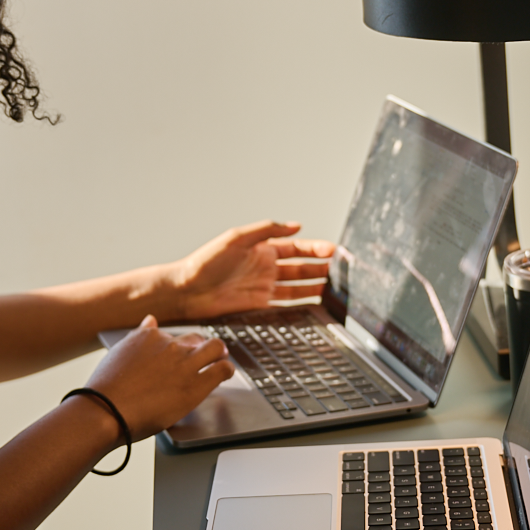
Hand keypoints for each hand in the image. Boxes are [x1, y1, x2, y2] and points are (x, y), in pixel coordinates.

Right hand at [87, 316, 233, 436]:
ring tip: (220, 362)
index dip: (179, 347)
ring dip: (219, 354)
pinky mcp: (196, 385)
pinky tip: (225, 373)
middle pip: (197, 339)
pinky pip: (222, 369)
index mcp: (149, 336)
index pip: (173, 335)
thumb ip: (139, 336)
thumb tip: (150, 320)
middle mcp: (170, 345)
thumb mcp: (120, 353)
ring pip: (216, 348)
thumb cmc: (108, 388)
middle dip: (201, 348)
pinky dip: (227, 370)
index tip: (180, 355)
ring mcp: (185, 364)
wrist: (107, 410)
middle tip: (205, 358)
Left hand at [171, 221, 335, 319]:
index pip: (296, 247)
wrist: (187, 291)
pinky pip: (286, 303)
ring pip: (298, 286)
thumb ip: (266, 230)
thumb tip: (296, 225)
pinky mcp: (260, 304)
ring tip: (336, 286)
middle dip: (321, 267)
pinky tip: (317, 301)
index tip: (333, 250)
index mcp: (262, 248)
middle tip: (341, 270)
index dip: (315, 248)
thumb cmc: (206, 262)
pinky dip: (302, 302)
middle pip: (301, 267)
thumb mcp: (236, 238)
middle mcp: (266, 267)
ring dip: (316, 285)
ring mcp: (264, 286)